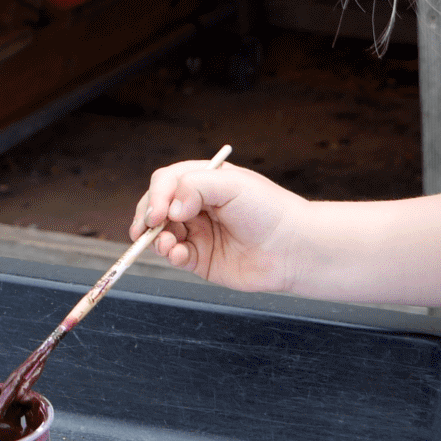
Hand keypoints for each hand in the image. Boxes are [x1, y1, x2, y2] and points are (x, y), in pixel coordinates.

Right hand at [129, 160, 306, 293]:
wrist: (293, 249)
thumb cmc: (269, 210)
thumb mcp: (231, 184)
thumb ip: (194, 187)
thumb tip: (169, 209)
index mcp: (202, 181)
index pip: (165, 182)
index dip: (156, 196)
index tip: (158, 213)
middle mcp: (196, 206)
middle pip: (156, 208)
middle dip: (148, 218)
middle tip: (149, 229)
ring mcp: (197, 232)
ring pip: (160, 233)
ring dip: (157, 239)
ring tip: (169, 245)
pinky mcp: (200, 259)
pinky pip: (174, 256)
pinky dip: (171, 256)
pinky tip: (181, 256)